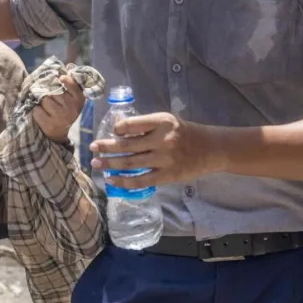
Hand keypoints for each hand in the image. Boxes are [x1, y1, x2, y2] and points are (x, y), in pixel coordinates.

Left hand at [32, 75, 84, 143]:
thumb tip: (69, 65)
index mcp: (78, 99)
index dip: (65, 80)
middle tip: (48, 95)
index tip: (61, 78)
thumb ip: (70, 82)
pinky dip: (36, 110)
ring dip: (41, 100)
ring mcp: (61, 117)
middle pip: (53, 90)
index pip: (72, 85)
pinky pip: (37, 110)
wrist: (59, 132)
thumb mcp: (71, 97)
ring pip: (44, 99)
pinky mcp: (49, 124)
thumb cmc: (63, 109)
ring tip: (45, 105)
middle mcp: (71, 108)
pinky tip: (41, 113)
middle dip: (48, 91)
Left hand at [90, 113, 221, 187]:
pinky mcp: (167, 176)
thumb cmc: (184, 133)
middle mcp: (162, 139)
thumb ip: (146, 125)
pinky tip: (112, 180)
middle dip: (106, 147)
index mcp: (162, 121)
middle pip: (127, 145)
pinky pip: (140, 180)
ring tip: (97, 164)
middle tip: (92, 148)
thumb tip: (118, 132)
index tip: (110, 132)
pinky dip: (123, 181)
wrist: (211, 149)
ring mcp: (165, 159)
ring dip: (110, 164)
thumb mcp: (167, 121)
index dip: (117, 129)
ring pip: (130, 163)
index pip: (131, 124)